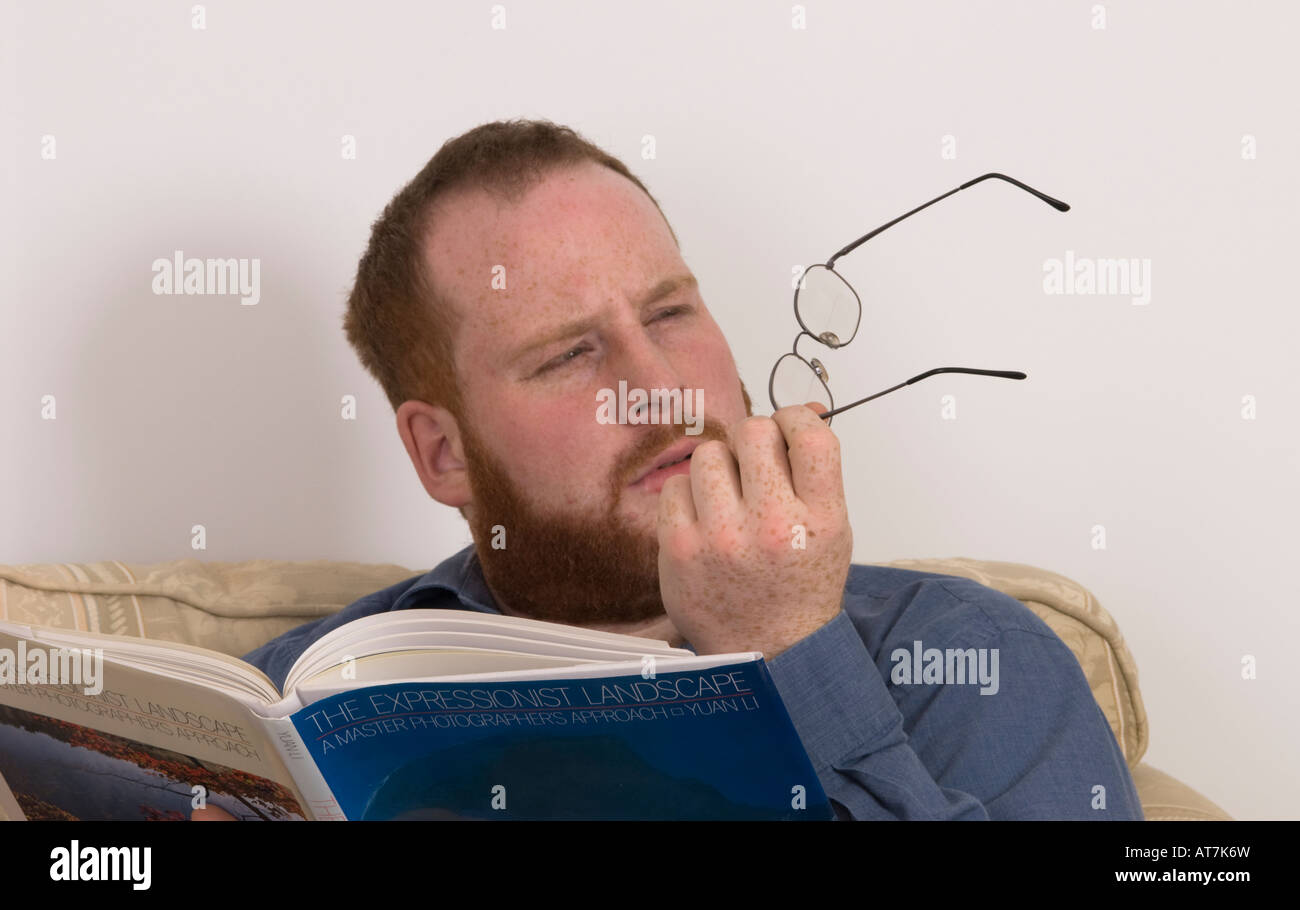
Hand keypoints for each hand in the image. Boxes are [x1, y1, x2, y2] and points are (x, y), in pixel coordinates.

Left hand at [656, 402, 852, 658]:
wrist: (768, 653)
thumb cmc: (799, 585)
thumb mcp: (832, 529)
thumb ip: (817, 471)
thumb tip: (805, 409)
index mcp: (822, 520)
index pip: (811, 435)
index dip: (797, 419)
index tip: (788, 430)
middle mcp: (774, 527)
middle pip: (755, 432)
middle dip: (755, 441)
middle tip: (756, 467)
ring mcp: (724, 539)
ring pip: (710, 453)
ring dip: (721, 466)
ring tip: (730, 497)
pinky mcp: (681, 551)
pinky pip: (676, 486)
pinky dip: (689, 495)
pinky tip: (705, 519)